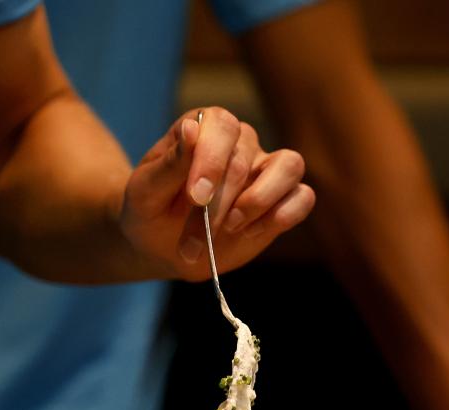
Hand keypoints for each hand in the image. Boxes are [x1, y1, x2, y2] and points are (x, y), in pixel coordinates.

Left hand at [121, 107, 314, 279]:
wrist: (160, 246)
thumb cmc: (150, 211)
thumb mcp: (146, 191)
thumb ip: (169, 164)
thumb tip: (193, 130)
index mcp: (205, 128)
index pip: (222, 126)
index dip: (212, 160)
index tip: (195, 198)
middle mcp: (240, 142)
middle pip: (244, 162)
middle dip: (217, 208)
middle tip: (192, 243)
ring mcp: (265, 170)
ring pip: (290, 166)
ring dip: (260, 202)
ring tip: (231, 228)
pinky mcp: (281, 201)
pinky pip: (302, 197)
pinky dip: (283, 215)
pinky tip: (251, 233)